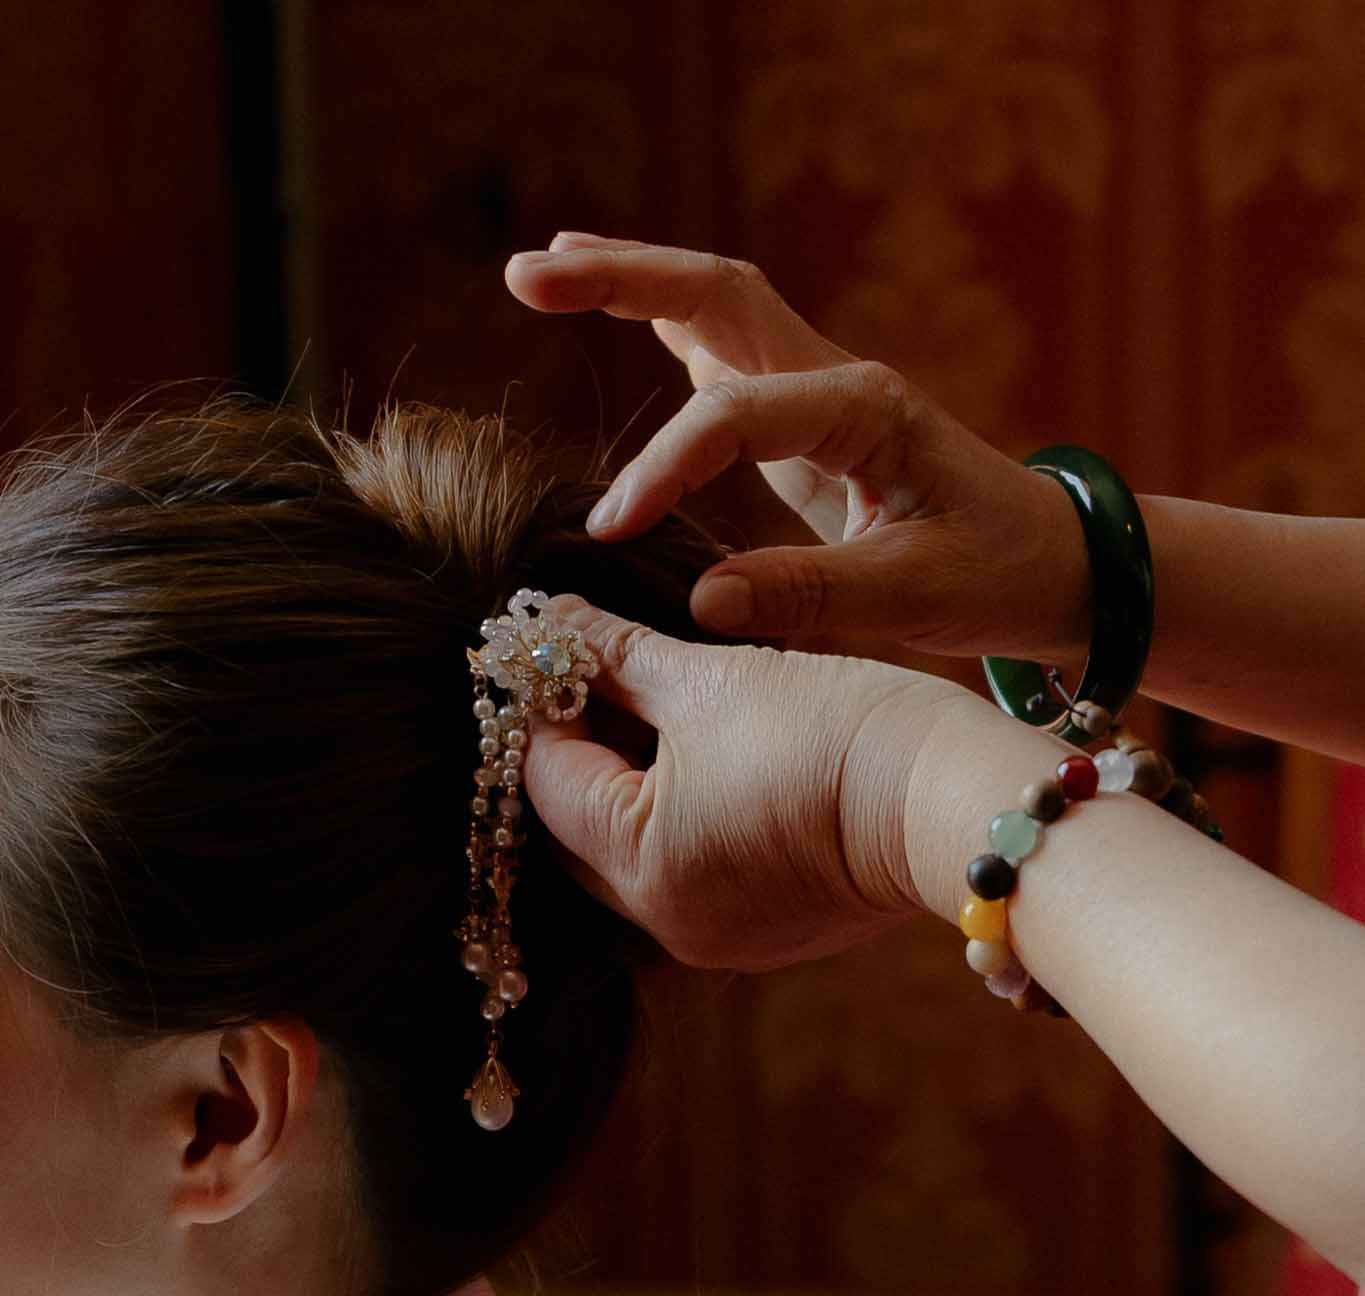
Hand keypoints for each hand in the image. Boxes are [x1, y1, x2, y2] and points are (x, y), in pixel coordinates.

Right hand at [505, 233, 1090, 666]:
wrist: (1056, 565)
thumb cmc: (997, 577)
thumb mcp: (912, 599)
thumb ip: (808, 597)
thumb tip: (701, 599)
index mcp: (863, 411)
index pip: (732, 416)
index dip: (664, 467)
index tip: (611, 531)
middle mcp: (836, 380)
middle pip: (715, 292)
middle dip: (619, 278)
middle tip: (525, 276)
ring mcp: (820, 392)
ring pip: (716, 305)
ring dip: (631, 283)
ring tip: (542, 273)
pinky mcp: (809, 423)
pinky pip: (726, 356)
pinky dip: (665, 323)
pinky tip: (620, 311)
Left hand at [519, 598, 965, 971]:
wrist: (955, 798)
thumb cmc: (835, 732)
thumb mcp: (710, 677)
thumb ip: (616, 654)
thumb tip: (551, 620)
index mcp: (638, 863)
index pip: (546, 776)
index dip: (543, 702)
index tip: (552, 644)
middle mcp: (666, 921)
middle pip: (579, 829)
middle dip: (581, 752)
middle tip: (594, 675)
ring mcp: (719, 936)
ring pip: (635, 853)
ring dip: (631, 786)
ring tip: (653, 710)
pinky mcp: (768, 934)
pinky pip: (692, 873)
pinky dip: (683, 821)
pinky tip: (709, 762)